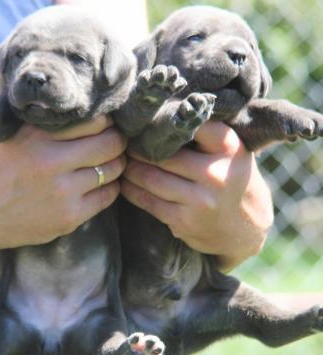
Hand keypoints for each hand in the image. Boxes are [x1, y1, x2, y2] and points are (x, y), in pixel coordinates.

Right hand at [0, 115, 125, 268]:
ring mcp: (61, 193)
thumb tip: (85, 101)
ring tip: (108, 162)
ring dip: (115, 164)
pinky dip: (109, 187)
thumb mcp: (13, 134)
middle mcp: (50, 163)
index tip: (104, 126)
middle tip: (114, 143)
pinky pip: (107, 197)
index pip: (95, 120)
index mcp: (37, 136)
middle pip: (110, 144)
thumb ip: (44, 119)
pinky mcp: (68, 218)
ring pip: (112, 171)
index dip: (106, 122)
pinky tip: (100, 184)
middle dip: (118, 142)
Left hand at [121, 121, 273, 270]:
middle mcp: (215, 173)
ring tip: (122, 161)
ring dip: (130, 169)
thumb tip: (160, 111)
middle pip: (161, 154)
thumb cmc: (231, 180)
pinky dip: (132, 190)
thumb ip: (205, 134)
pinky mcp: (183, 221)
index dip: (160, 121)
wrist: (246, 229)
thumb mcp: (231, 152)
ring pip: (150, 178)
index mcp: (228, 147)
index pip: (187, 123)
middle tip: (123, 142)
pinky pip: (148, 202)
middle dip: (137, 148)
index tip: (144, 119)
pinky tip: (126, 183)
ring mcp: (199, 200)